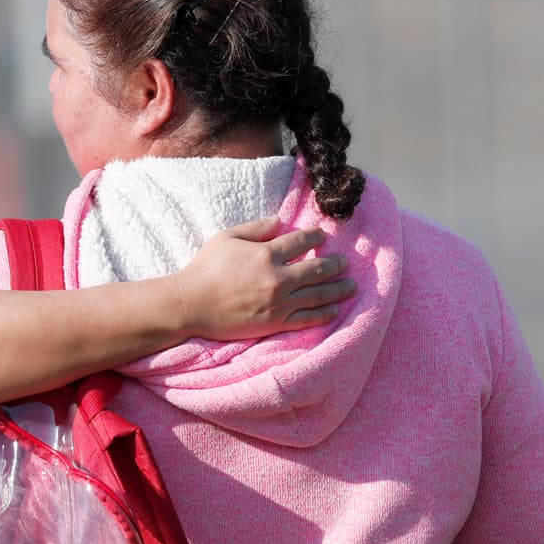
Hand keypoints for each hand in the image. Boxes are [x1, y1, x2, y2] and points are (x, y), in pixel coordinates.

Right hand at [174, 220, 354, 340]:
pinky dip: (324, 313)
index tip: (323, 236)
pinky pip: (307, 318)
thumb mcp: (227, 237)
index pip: (301, 241)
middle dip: (335, 264)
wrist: (191, 305)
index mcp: (266, 254)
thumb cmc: (205, 268)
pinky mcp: (275, 322)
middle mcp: (278, 278)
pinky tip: (335, 309)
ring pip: (319, 295)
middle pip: (318, 268)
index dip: (315, 236)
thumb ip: (256, 227)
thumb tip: (280, 220)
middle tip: (346, 263)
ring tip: (352, 286)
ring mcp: (279, 303)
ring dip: (339, 289)